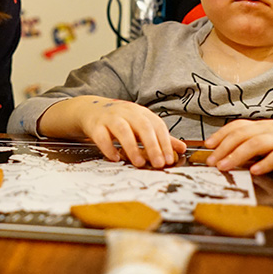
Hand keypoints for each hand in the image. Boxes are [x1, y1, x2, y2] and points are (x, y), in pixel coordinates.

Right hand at [42, 96, 186, 168]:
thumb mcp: (141, 125)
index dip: (165, 142)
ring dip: (132, 147)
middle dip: (152, 146)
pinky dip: (108, 147)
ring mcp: (110, 118)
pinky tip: (115, 158)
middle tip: (159, 164)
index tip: (169, 159)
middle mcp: (127, 112)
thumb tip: (181, 148)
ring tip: (139, 163)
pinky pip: (101, 136)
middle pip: (142, 126)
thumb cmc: (120, 120)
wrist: (90, 110)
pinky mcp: (95, 125)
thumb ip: (160, 137)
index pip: (157, 126)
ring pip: (122, 130)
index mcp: (141, 113)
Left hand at [203, 116, 272, 173]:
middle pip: (243, 135)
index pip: (239, 126)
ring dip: (238, 155)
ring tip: (225, 167)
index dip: (222, 134)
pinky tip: (255, 171)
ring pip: (257, 143)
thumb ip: (256, 143)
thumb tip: (231, 153)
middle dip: (224, 148)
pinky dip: (266, 163)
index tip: (208, 145)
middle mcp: (272, 130)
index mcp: (265, 126)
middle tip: (211, 161)